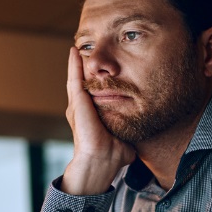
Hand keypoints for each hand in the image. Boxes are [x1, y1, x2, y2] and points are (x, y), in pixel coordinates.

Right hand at [63, 47, 134, 194]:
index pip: (92, 93)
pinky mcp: (77, 105)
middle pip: (82, 82)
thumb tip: (137, 143)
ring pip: (76, 78)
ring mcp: (77, 107)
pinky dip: (74, 65)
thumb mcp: (124, 140)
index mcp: (91, 117)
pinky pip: (75, 80)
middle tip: (85, 48)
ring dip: (77, 62)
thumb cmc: (113, 157)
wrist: (101, 164)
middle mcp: (81, 110)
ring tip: (77, 47)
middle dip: (83, 66)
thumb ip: (129, 136)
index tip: (100, 66)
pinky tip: (74, 52)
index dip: (95, 79)